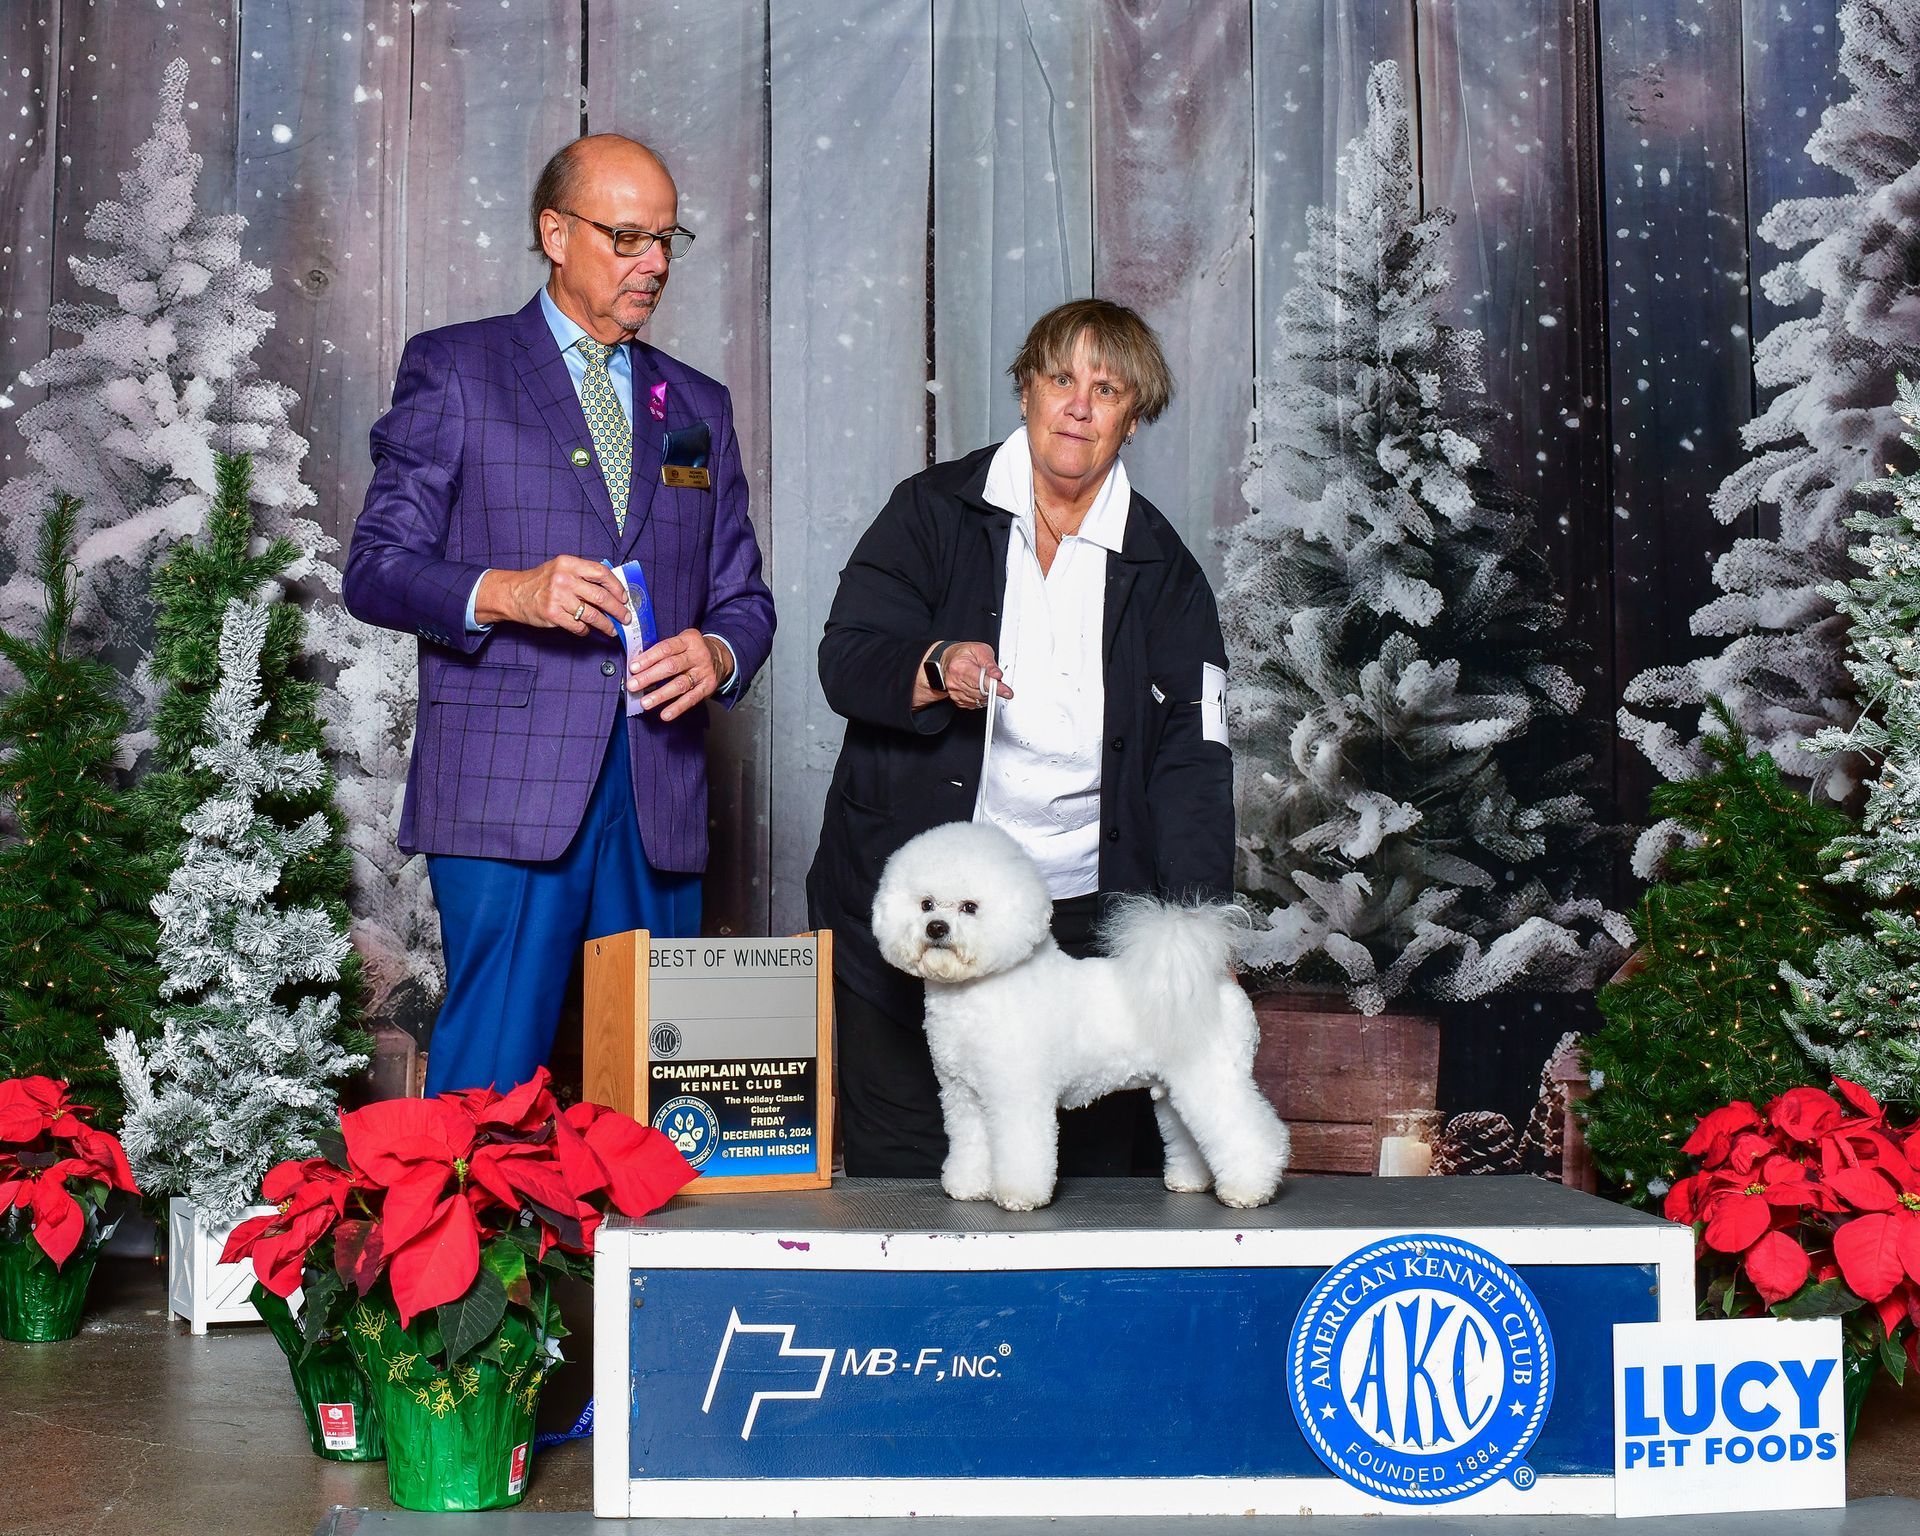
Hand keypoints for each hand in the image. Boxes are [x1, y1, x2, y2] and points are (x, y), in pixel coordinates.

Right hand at [476, 557, 630, 638]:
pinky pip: (578, 626)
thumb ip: (583, 575)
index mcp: (569, 563)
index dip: (617, 587)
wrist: (514, 593)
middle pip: (601, 596)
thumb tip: (612, 589)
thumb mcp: (561, 569)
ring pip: (592, 614)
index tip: (624, 597)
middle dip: (617, 609)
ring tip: (613, 629)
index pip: (601, 573)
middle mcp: (564, 579)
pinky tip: (587, 630)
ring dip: (606, 624)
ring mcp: (558, 597)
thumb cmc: (541, 582)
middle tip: (625, 617)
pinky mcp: (553, 614)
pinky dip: (586, 630)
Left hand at [629, 628, 732, 720]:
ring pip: (680, 684)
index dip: (648, 658)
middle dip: (649, 677)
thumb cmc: (692, 650)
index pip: (665, 648)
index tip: (633, 667)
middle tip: (633, 685)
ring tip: (646, 702)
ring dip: (661, 695)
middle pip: (671, 666)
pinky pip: (691, 699)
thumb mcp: (681, 641)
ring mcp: (703, 672)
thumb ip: (663, 650)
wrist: (721, 656)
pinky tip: (665, 714)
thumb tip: (637, 665)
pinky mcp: (708, 687)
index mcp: (688, 640)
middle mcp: (697, 655)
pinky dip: (678, 707)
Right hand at [929, 640, 1010, 710]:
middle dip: (993, 689)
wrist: (948, 659)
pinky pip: (974, 704)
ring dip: (987, 693)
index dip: (996, 687)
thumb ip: (990, 663)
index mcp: (959, 667)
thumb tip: (997, 675)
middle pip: (981, 692)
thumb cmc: (963, 654)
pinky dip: (981, 698)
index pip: (981, 681)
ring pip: (978, 700)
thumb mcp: (980, 650)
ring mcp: (955, 692)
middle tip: (998, 683)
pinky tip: (980, 688)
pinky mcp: (957, 700)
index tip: (1007, 692)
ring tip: (986, 682)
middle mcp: (955, 682)